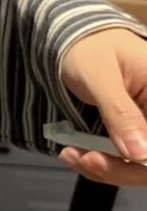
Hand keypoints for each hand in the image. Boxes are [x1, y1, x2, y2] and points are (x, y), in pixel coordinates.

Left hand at [60, 28, 146, 186]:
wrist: (74, 42)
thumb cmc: (88, 48)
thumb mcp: (101, 77)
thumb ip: (120, 114)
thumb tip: (141, 155)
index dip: (144, 161)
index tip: (106, 161)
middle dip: (119, 169)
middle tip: (82, 159)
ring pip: (140, 165)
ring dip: (106, 169)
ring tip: (72, 155)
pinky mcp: (135, 134)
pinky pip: (125, 160)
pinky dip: (101, 163)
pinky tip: (76, 154)